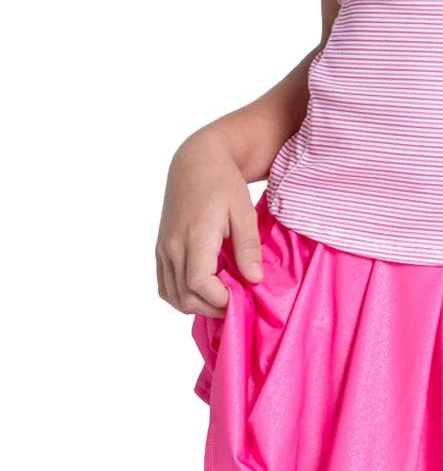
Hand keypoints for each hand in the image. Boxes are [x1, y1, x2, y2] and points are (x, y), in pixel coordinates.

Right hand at [155, 129, 262, 317]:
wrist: (196, 162)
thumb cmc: (223, 183)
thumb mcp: (244, 211)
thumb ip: (248, 246)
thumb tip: (254, 279)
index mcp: (195, 236)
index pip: (199, 283)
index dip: (219, 299)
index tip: (241, 297)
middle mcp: (173, 246)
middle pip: (184, 296)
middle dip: (211, 307)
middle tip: (236, 302)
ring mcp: (163, 248)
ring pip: (171, 295)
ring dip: (196, 304)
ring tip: (222, 296)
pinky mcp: (161, 248)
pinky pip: (164, 284)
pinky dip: (182, 294)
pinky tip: (204, 289)